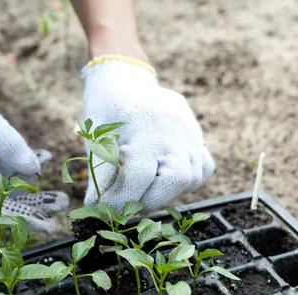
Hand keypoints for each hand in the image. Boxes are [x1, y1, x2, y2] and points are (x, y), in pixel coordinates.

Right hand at [0, 49, 67, 231]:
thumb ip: (8, 145)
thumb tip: (34, 171)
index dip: (20, 218)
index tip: (47, 225)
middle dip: (32, 203)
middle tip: (62, 203)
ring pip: (2, 187)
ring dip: (29, 183)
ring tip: (57, 186)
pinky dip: (18, 165)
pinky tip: (42, 156)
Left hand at [81, 60, 214, 210]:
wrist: (127, 80)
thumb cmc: (106, 111)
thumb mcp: (96, 140)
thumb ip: (99, 176)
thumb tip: (95, 210)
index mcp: (144, 127)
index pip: (139, 177)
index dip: (121, 200)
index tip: (105, 210)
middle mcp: (174, 130)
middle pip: (175, 180)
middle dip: (149, 199)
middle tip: (126, 201)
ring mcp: (191, 133)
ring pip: (192, 178)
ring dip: (166, 192)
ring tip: (143, 187)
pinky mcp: (199, 138)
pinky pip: (202, 169)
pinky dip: (186, 181)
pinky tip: (163, 177)